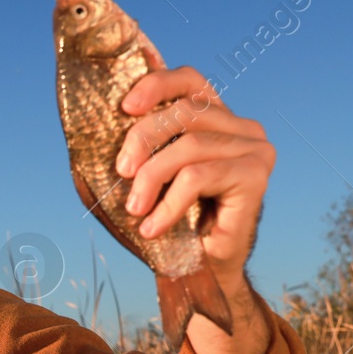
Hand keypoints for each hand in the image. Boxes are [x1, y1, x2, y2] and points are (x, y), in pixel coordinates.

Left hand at [114, 65, 276, 353]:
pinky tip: (153, 227)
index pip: (190, 80)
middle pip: (185, 111)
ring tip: (135, 208)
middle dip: (143, 139)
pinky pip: (198, 176)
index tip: (124, 107)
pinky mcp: (255, 175)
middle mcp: (242, 128)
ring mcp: (254, 149)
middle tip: (122, 173)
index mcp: (218, 120)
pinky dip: (168, 203)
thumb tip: (96, 120)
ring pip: (190, 144)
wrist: (203, 272)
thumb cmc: (174, 222)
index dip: (157, 83)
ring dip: (153, 177)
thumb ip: (138, 147)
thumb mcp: (150, 178)